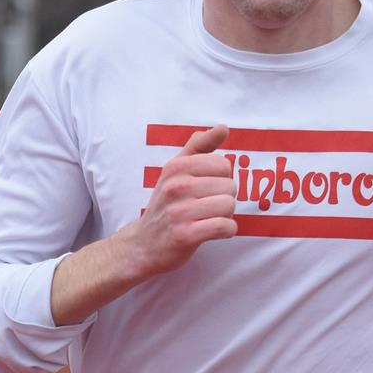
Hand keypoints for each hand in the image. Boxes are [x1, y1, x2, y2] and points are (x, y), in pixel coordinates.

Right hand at [115, 124, 236, 278]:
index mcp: (176, 166)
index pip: (224, 164)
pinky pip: (225, 227)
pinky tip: (214, 231)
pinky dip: (227, 230)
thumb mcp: (175, 170)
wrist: (143, 244)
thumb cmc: (166, 204)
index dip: (221, 178)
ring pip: (229, 205)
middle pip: (230, 186)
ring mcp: (179, 211)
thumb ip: (199, 146)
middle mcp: (176, 186)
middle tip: (205, 207)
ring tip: (208, 218)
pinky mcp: (185, 235)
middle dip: (224, 198)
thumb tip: (224, 128)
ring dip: (225, 215)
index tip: (206, 189)